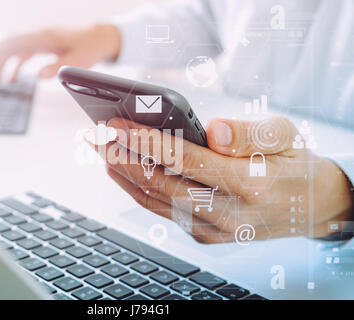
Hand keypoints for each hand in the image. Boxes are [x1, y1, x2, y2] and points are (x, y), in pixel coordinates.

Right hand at [0, 24, 120, 85]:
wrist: (101, 37)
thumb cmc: (90, 47)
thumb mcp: (77, 61)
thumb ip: (57, 68)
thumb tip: (38, 76)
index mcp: (44, 37)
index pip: (14, 42)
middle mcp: (39, 35)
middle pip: (10, 46)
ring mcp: (40, 39)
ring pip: (15, 50)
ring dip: (3, 64)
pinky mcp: (43, 45)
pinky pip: (24, 53)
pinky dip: (16, 64)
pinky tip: (12, 79)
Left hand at [96, 117, 352, 242]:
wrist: (310, 206)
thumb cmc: (293, 164)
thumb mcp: (284, 135)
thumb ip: (250, 132)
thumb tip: (214, 131)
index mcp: (249, 183)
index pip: (184, 159)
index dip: (146, 141)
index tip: (116, 125)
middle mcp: (228, 213)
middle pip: (160, 183)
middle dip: (121, 157)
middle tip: (94, 136)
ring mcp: (214, 230)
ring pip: (155, 201)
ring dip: (122, 175)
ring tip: (100, 151)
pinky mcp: (206, 236)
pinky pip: (164, 213)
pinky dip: (138, 192)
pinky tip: (123, 173)